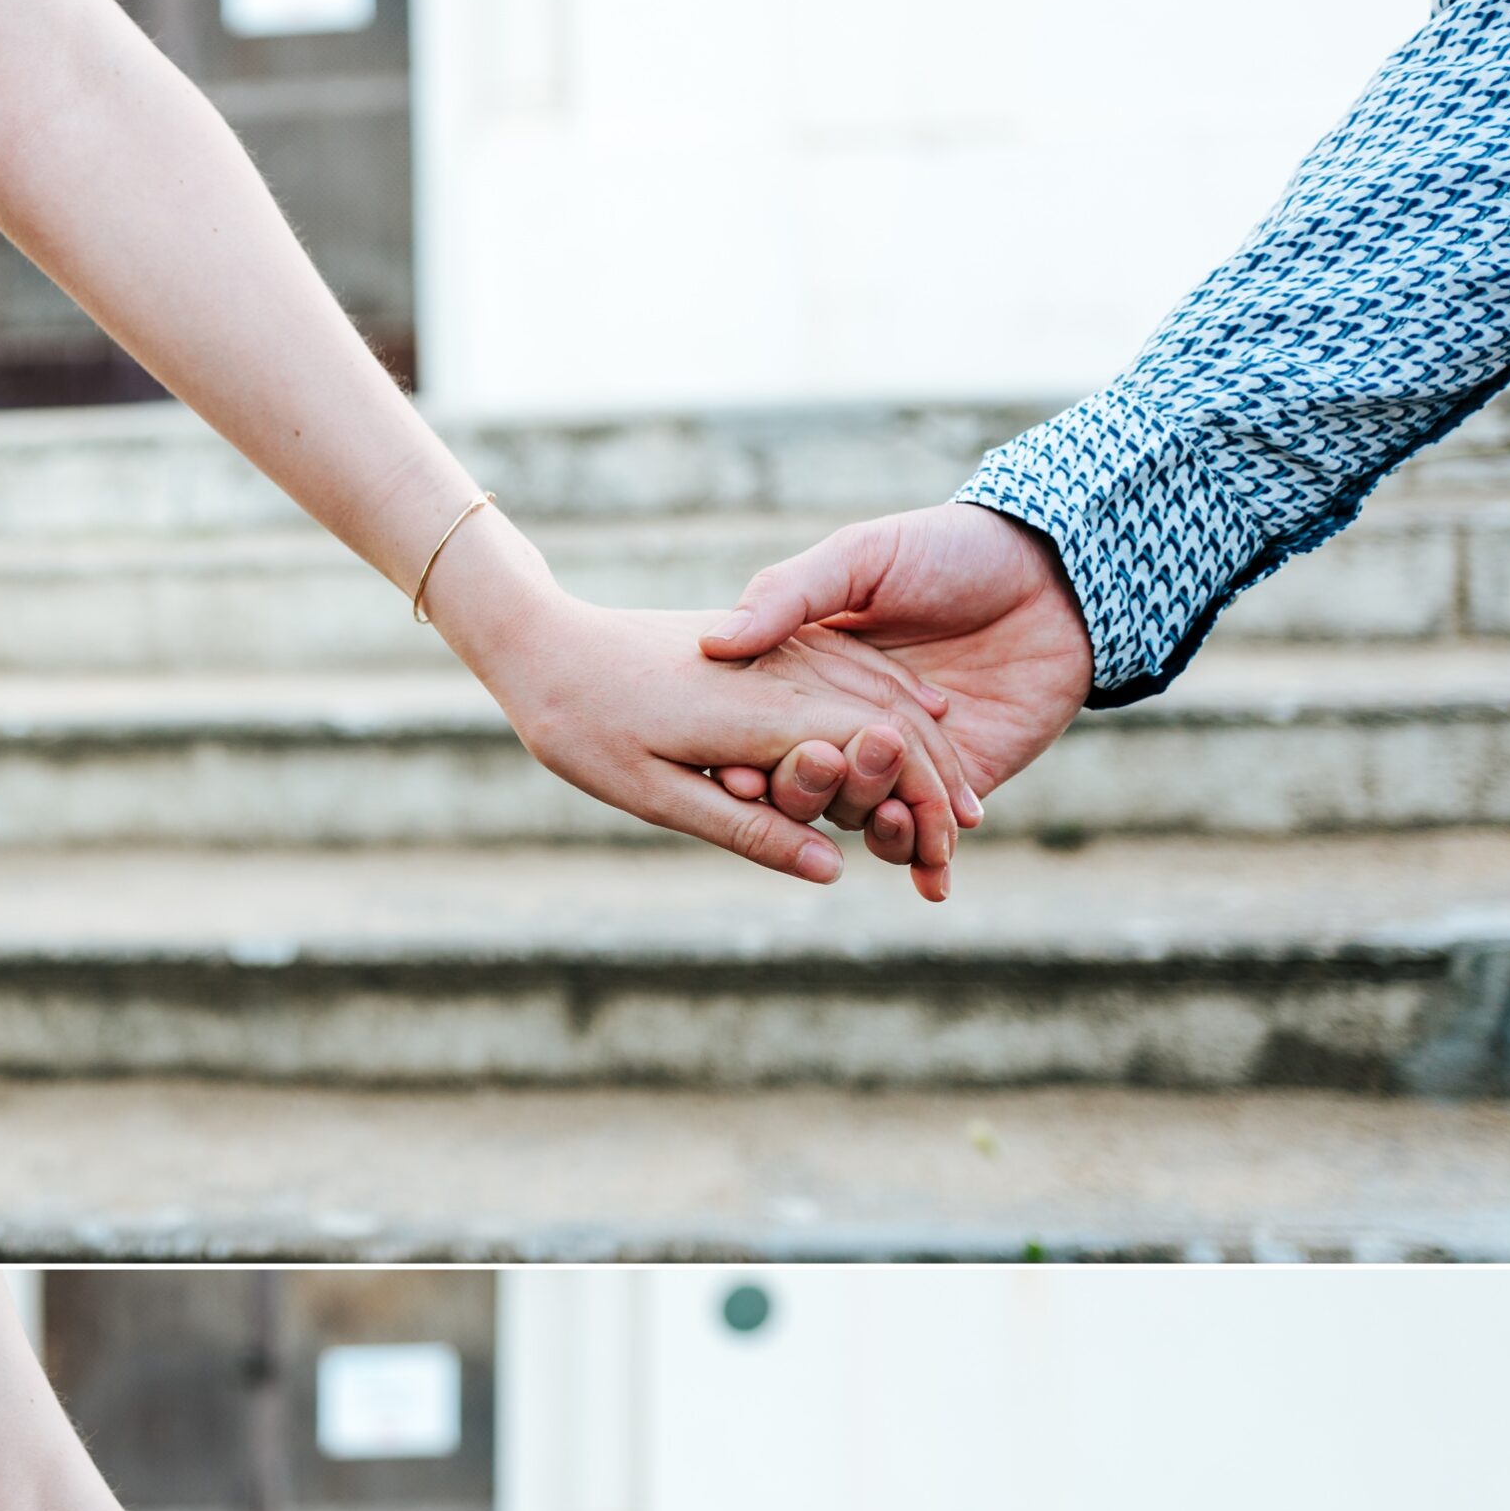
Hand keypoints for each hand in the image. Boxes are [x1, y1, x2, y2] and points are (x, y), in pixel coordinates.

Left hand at [438, 520, 973, 883]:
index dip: (921, 807)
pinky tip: (914, 718)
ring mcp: (777, 648)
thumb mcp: (660, 796)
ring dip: (925, 740)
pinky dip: (891, 699)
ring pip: (877, 690)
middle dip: (939, 779)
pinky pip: (848, 665)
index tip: (946, 854)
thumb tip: (829, 871)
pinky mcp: (765, 639)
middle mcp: (783, 672)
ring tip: (957, 791)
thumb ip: (749, 831)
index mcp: (763, 714)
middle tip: (967, 835)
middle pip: (891, 725)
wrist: (542, 643)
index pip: (874, 759)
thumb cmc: (586, 729)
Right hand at [702, 503, 1093, 901]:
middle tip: (824, 765)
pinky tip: (932, 867)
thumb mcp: (860, 557)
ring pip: (862, 818)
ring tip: (890, 810)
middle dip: (808, 790)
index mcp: (812, 678)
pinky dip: (920, 858)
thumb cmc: (951, 550)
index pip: (763, 737)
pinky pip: (923, 839)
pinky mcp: (955, 789)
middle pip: (808, 786)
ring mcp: (900, 763)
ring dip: (869, 822)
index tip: (735, 775)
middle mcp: (848, 727)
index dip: (748, 760)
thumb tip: (715, 642)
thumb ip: (787, 594)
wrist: (1055, 578)